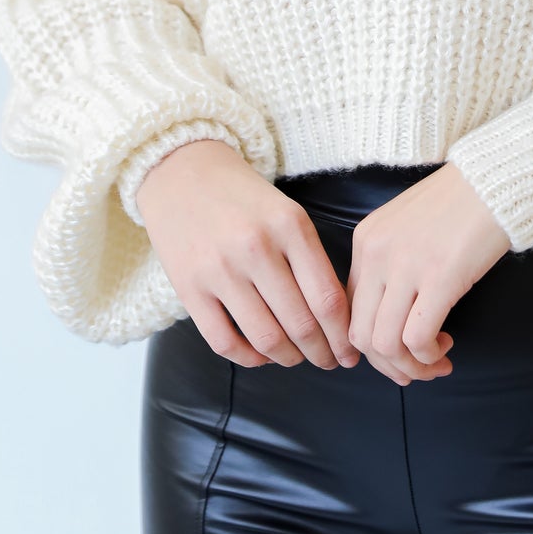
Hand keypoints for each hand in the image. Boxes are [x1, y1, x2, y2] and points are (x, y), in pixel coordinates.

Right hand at [134, 139, 360, 371]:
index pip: (327, 298)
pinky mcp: (189, 288)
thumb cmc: (243, 196)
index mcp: (290, 226)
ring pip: (266, 338)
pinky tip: (261, 355)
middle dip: (322, 353)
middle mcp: (256, 248)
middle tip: (330, 362)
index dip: (343, 336)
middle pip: (301, 324)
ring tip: (297, 359)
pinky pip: (224, 342)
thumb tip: (335, 317)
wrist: (181, 171)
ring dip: (289, 359)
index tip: (351, 352)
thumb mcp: (287, 213)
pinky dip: (248, 358)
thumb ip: (310, 258)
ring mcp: (220, 270)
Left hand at [346, 160, 511, 385]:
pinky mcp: (440, 277)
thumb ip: (390, 261)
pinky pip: (417, 339)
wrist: (495, 178)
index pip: (349, 309)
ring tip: (435, 362)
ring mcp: (406, 265)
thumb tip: (391, 312)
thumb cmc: (459, 201)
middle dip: (387, 364)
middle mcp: (376, 253)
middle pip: (361, 334)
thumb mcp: (406, 225)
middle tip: (415, 370)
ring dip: (410, 366)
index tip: (396, 351)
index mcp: (365, 240)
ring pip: (385, 343)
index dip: (370, 342)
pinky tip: (445, 347)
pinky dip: (428, 356)